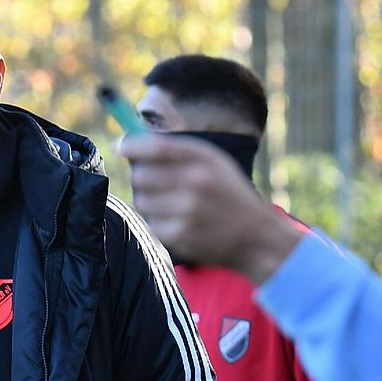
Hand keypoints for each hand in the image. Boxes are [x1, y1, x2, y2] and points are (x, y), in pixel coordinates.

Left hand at [118, 134, 302, 282]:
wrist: (258, 236)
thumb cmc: (228, 194)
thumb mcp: (215, 163)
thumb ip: (178, 151)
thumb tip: (132, 144)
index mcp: (205, 159)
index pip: (156, 147)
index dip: (133, 145)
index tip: (123, 146)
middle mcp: (196, 182)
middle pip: (141, 175)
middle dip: (142, 177)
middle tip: (154, 182)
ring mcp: (187, 211)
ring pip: (142, 200)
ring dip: (150, 202)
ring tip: (173, 205)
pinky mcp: (181, 235)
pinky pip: (152, 223)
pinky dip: (160, 223)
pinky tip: (181, 222)